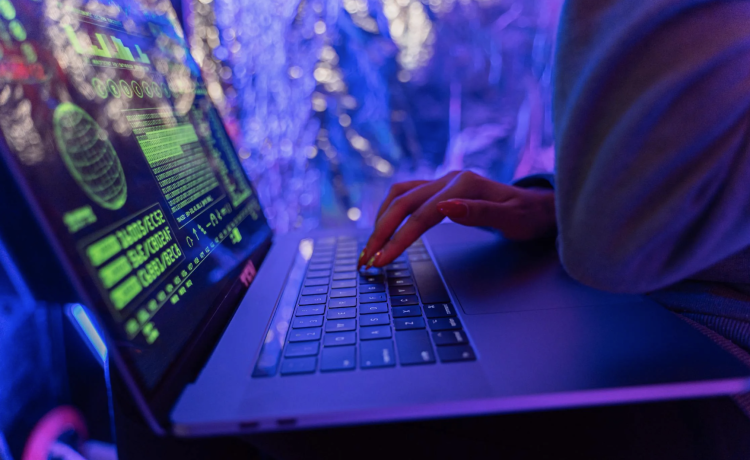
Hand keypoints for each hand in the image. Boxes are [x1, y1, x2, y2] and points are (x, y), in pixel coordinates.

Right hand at [358, 171, 556, 268]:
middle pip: (402, 203)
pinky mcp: (439, 188)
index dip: (399, 239)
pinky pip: (405, 194)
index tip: (382, 261)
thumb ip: (478, 213)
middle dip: (381, 233)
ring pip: (399, 196)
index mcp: (464, 184)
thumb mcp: (512, 219)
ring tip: (369, 248)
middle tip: (365, 261)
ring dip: (380, 221)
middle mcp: (449, 179)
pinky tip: (382, 227)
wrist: (538, 206)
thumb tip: (445, 207)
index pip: (422, 215)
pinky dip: (389, 211)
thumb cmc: (528, 217)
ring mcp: (442, 181)